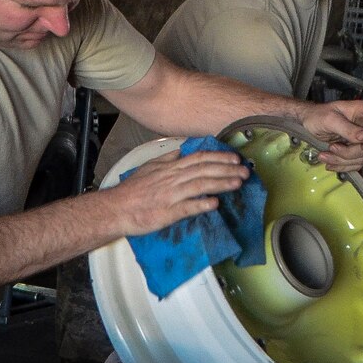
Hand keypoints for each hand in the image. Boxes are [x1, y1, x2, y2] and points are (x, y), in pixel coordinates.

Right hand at [108, 149, 247, 237]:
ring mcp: (171, 195)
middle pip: (205, 170)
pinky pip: (187, 207)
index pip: (199, 158)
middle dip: (227, 169)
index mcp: (170, 168)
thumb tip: (181, 150)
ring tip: (238, 183)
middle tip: (246, 171)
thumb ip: (168, 159)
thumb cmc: (133, 190)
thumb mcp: (150, 167)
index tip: (235, 159)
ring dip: (221, 183)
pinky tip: (215, 204)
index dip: (219, 157)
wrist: (117, 208)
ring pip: (200, 185)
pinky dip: (202, 204)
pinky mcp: (168, 212)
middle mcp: (173, 179)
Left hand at [297, 100, 362, 171]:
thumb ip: (347, 128)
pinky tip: (329, 162)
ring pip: (362, 157)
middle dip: (350, 152)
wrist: (308, 122)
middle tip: (332, 147)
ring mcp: (360, 139)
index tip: (362, 145)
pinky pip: (355, 163)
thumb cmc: (318, 115)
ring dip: (342, 160)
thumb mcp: (330, 119)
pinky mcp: (353, 149)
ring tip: (324, 155)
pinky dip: (341, 166)